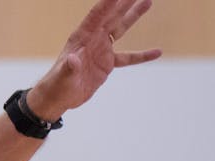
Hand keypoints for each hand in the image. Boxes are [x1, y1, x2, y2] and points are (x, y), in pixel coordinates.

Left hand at [28, 0, 161, 119]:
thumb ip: (69, 67)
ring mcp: (101, 50)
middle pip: (112, 16)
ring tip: (147, 1)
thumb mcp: (63, 77)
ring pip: (121, 29)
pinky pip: (128, 57)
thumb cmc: (56, 85)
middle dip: (124, 2)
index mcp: (81, 37)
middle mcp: (93, 39)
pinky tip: (157, 52)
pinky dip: (142, 56)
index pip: (97, 15)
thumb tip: (73, 59)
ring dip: (134, 15)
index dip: (108, 2)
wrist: (58, 98)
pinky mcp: (107, 63)